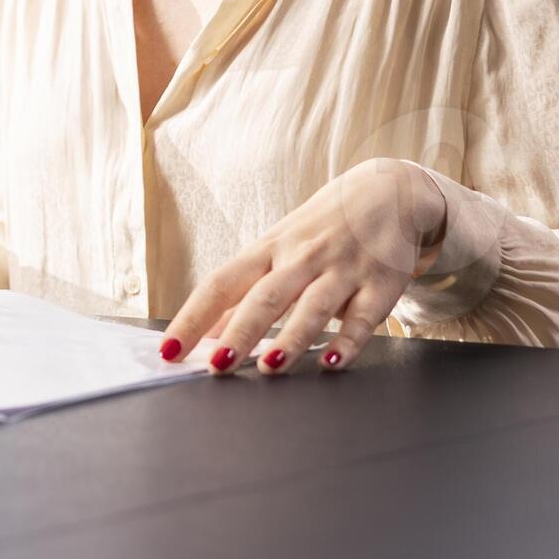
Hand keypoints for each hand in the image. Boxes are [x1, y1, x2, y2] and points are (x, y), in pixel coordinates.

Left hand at [160, 156, 446, 375]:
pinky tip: (331, 362)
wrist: (389, 190)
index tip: (169, 350)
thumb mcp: (277, 250)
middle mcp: (301, 257)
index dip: (193, 316)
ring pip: (313, 304)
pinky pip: (364, 317)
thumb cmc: (321, 228)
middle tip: (215, 367)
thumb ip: (245, 293)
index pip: (221, 283)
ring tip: (270, 367)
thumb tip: (208, 332)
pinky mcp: (381, 282)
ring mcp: (342, 268)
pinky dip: (348, 341)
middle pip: (264, 296)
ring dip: (291, 336)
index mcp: (268, 249)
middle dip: (239, 332)